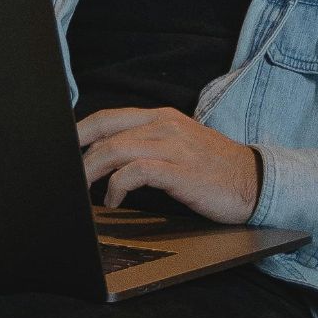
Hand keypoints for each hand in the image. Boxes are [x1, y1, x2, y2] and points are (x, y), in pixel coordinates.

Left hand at [77, 108, 260, 223]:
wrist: (255, 182)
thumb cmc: (214, 169)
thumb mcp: (179, 146)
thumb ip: (147, 145)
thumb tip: (108, 158)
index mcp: (162, 117)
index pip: (109, 117)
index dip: (80, 132)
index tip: (62, 150)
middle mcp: (164, 126)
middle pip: (105, 131)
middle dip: (78, 154)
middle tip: (65, 176)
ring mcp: (172, 147)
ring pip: (115, 150)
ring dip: (91, 172)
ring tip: (82, 191)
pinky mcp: (179, 171)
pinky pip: (135, 173)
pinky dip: (116, 187)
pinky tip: (113, 201)